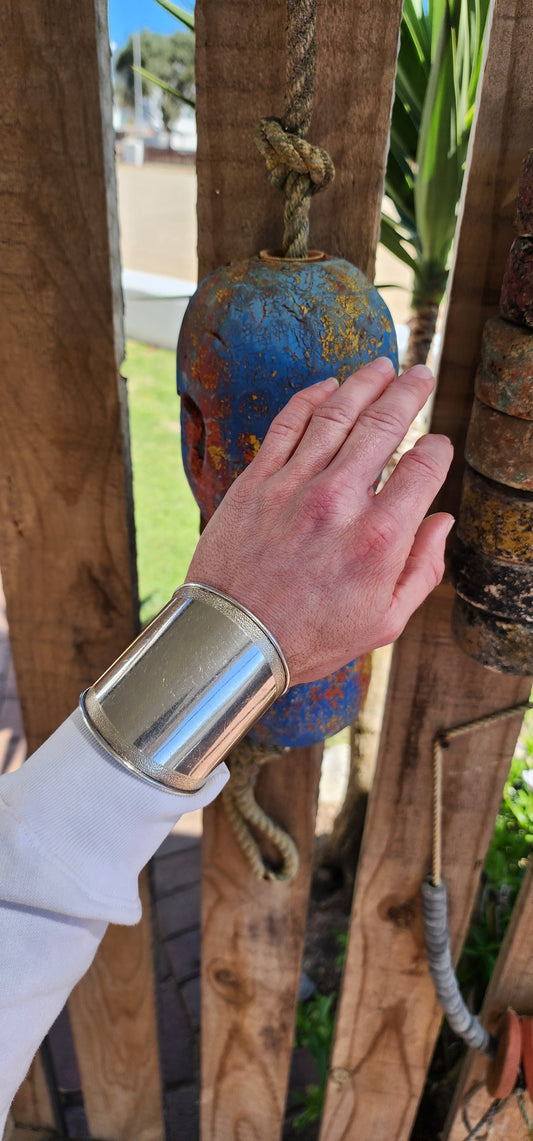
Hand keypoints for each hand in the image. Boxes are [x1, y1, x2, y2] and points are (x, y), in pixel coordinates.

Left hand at [186, 357, 452, 685]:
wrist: (232, 640)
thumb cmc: (309, 637)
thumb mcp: (384, 623)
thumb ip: (423, 570)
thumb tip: (443, 522)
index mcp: (379, 538)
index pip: (423, 467)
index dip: (437, 449)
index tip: (437, 444)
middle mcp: (339, 502)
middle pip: (384, 425)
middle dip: (408, 393)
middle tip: (420, 375)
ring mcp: (294, 486)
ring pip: (337, 414)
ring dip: (364, 383)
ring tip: (381, 366)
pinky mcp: (256, 481)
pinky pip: (288, 424)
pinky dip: (311, 398)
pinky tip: (328, 386)